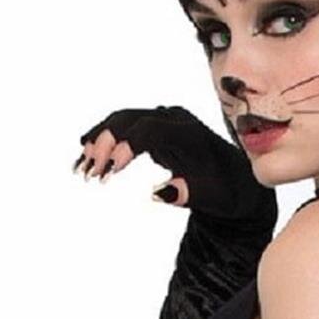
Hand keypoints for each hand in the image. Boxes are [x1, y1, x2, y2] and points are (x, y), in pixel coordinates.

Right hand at [72, 104, 275, 227]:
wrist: (236, 181)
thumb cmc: (226, 190)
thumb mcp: (212, 198)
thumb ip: (188, 194)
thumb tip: (158, 193)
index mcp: (189, 132)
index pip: (149, 129)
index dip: (125, 147)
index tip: (109, 173)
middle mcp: (175, 120)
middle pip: (129, 120)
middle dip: (104, 144)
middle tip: (89, 174)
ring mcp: (164, 121)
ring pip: (122, 121)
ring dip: (99, 142)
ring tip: (81, 169)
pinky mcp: (156, 128)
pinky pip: (124, 128)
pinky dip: (104, 141)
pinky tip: (85, 157)